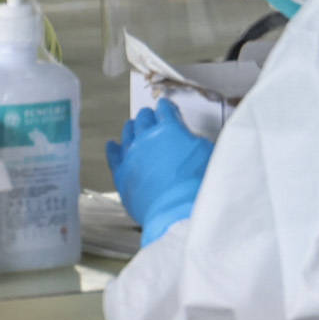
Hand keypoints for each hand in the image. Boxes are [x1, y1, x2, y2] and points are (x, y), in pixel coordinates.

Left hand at [111, 101, 215, 248]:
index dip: (167, 108)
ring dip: (132, 128)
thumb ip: (192, 140)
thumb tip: (186, 139)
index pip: (165, 111)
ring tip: (133, 126)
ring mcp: (132, 155)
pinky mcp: (122, 174)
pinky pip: (113, 156)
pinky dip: (113, 149)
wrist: (179, 211)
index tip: (167, 108)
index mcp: (169, 129)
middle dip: (148, 116)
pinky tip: (112, 145)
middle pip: (144, 119)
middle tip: (151, 116)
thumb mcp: (206, 153)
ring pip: (128, 134)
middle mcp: (147, 138)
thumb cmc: (198, 185)